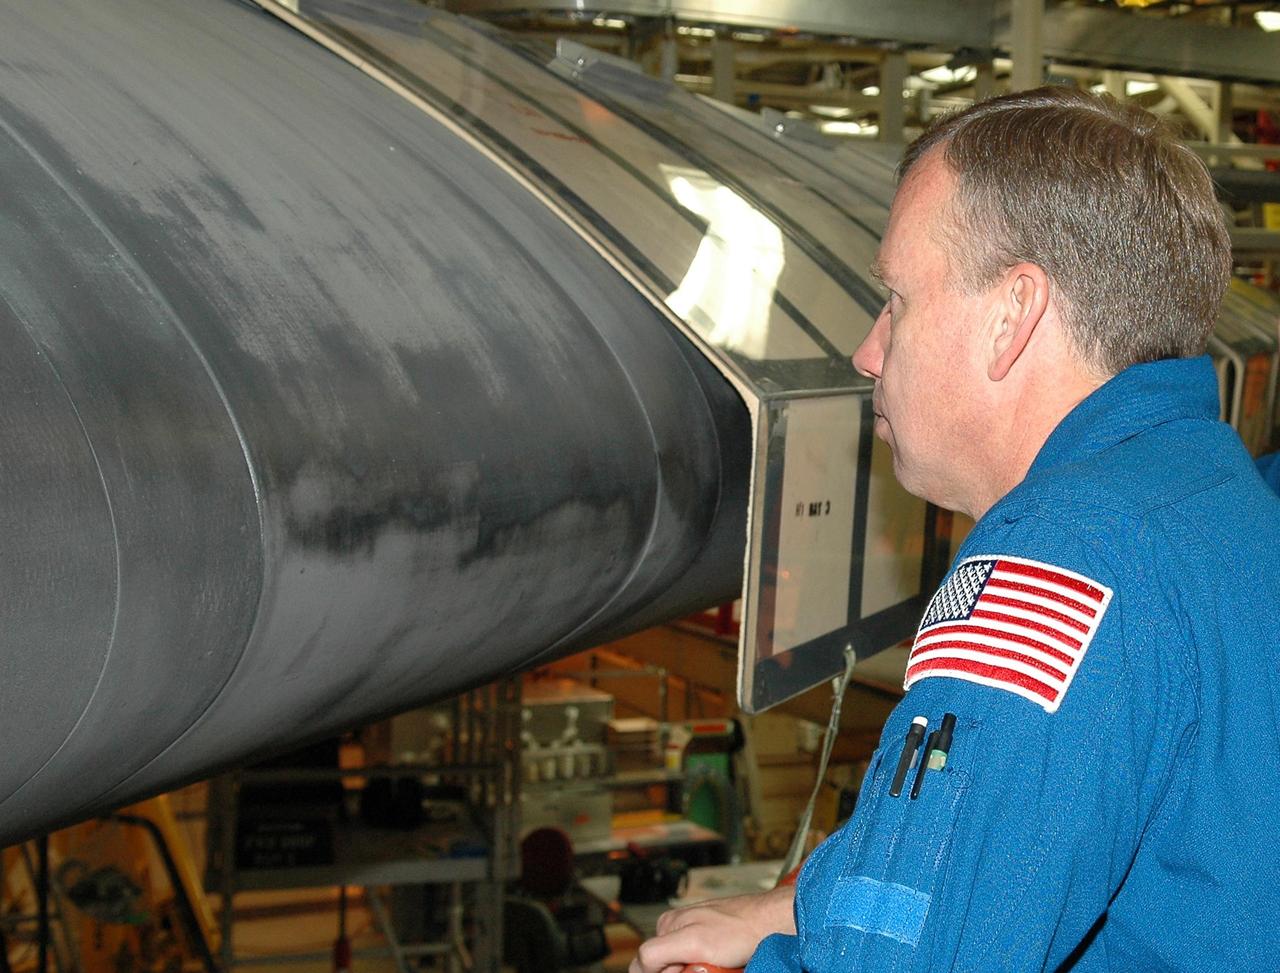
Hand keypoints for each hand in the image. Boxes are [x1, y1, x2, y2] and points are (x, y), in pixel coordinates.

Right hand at [628, 885, 796, 972]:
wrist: (773, 922)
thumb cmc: (739, 930)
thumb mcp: (692, 942)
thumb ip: (658, 951)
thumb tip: (638, 966)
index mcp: (667, 925)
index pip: (645, 963)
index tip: (688, 970)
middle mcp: (678, 928)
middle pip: (666, 966)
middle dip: (682, 972)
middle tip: (709, 967)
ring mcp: (696, 933)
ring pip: (686, 966)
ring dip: (698, 971)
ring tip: (719, 965)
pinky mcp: (713, 940)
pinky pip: (702, 961)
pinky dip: (710, 968)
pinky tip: (725, 964)